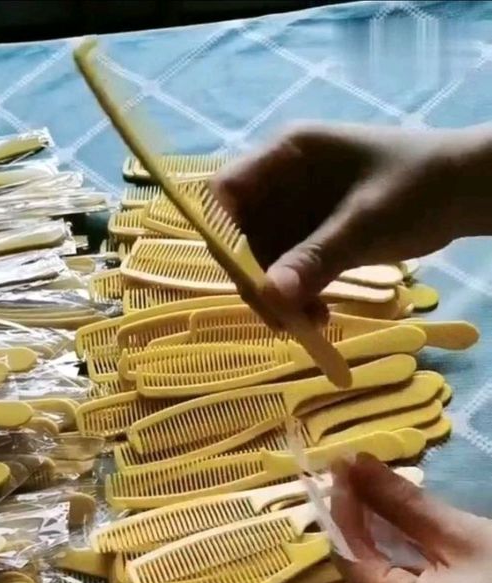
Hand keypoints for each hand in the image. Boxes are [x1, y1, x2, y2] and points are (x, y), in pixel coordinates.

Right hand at [212, 123, 489, 324]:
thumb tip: (268, 296)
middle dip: (257, 278)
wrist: (464, 192)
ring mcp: (299, 211)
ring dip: (280, 295)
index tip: (242, 275)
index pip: (228, 190)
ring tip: (310, 323)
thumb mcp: (366, 223)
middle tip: (281, 318)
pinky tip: (319, 317)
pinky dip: (299, 296)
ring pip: (266, 259)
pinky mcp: (316, 237)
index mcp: (288, 156)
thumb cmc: (417, 186)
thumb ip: (316, 258)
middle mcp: (283, 182)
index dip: (222, 231)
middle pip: (242, 234)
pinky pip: (292, 270)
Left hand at [330, 453, 491, 582]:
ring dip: (376, 535)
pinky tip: (395, 523)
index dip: (343, 510)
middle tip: (354, 470)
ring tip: (371, 487)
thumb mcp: (459, 534)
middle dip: (358, 519)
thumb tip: (356, 466)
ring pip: (380, 580)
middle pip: (362, 570)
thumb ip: (402, 502)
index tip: (340, 466)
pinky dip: (398, 558)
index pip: (351, 557)